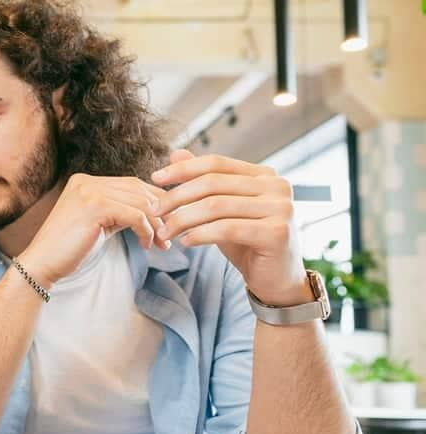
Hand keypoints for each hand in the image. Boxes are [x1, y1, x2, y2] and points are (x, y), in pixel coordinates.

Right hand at [20, 173, 169, 286]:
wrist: (42, 264)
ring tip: (163, 244)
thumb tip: (154, 213)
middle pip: (139, 189)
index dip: (155, 202)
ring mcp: (90, 192)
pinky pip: (135, 215)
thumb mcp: (99, 224)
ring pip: (140, 202)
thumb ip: (119, 212)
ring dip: (157, 224)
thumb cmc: (70, 250)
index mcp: (86, 181)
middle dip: (161, 212)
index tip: (169, 222)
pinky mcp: (95, 207)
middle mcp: (87, 181)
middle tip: (172, 234)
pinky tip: (147, 245)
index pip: (132, 184)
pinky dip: (147, 231)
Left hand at [154, 149, 308, 305]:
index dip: (183, 169)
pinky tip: (185, 242)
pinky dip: (200, 234)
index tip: (155, 178)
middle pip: (213, 183)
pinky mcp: (277, 232)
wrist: (276, 280)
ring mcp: (281, 208)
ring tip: (164, 232)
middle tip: (153, 211)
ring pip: (216, 206)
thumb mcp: (222, 210)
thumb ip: (204, 182)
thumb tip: (176, 153)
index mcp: (265, 175)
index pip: (216, 163)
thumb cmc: (247, 243)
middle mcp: (277, 186)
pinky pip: (226, 228)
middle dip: (177, 197)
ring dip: (182, 219)